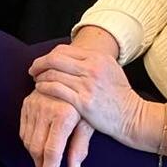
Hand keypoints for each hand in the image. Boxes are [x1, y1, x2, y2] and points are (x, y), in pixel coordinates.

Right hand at [19, 90, 93, 166]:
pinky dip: (28, 143)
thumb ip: (80, 146)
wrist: (73, 77)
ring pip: (27, 141)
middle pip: (36, 148)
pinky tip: (38, 146)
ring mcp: (33, 105)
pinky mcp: (26, 103)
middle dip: (41, 166)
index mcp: (63, 115)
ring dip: (34, 156)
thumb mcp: (88, 123)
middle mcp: (45, 110)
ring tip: (44, 163)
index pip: (51, 150)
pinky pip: (23, 130)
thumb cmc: (86, 103)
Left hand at [28, 42, 149, 146]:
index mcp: (98, 57)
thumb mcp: (110, 68)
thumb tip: (69, 55)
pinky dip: (45, 88)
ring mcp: (87, 85)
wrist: (133, 117)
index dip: (49, 55)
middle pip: (55, 59)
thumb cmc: (120, 94)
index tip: (42, 62)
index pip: (63, 50)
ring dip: (40, 77)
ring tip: (36, 82)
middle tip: (32, 70)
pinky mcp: (83, 102)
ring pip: (53, 74)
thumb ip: (91, 60)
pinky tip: (41, 91)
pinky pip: (56, 90)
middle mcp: (92, 68)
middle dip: (39, 64)